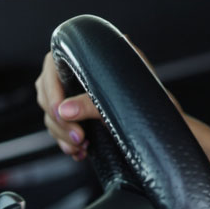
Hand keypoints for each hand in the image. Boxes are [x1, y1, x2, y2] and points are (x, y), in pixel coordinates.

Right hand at [34, 37, 180, 160]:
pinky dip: (66, 142)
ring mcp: (75, 95)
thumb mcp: (122, 100)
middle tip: (79, 137)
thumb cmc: (149, 101)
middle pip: (47, 94)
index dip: (51, 89)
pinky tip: (79, 152)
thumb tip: (64, 110)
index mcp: (90, 57)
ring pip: (51, 115)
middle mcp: (79, 73)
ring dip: (62, 135)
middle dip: (59, 120)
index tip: (60, 111)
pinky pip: (59, 129)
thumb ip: (92, 102)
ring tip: (82, 146)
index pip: (52, 66)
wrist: (162, 122)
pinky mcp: (78, 115)